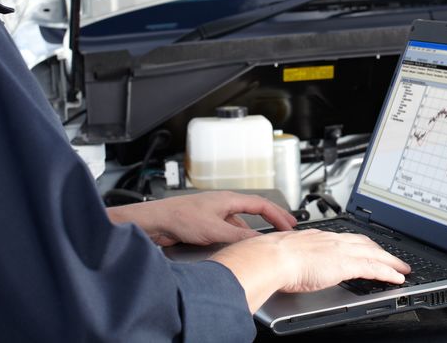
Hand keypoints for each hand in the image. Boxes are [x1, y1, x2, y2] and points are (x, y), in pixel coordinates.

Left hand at [106, 191, 296, 246]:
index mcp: (229, 199)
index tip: (290, 225)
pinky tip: (238, 246)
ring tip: (264, 241)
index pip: (262, 204)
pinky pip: (229, 228)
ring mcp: (215, 213)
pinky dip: (239, 236)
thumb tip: (258, 240)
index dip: (278, 214)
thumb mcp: (214, 230)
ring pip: (241, 221)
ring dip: (253, 230)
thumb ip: (238, 235)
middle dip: (272, 219)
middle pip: (254, 210)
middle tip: (286, 228)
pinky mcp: (206, 223)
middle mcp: (224, 204)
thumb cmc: (180, 218)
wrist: (156, 222)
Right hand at [210, 229, 410, 311]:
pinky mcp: (345, 264)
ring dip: (390, 261)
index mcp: (317, 237)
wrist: (272, 258)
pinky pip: (374, 268)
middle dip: (380, 250)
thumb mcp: (286, 252)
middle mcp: (331, 240)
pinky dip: (388, 272)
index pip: (345, 238)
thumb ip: (294, 256)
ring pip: (374, 253)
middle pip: (364, 242)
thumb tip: (289, 263)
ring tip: (401, 268)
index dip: (360, 243)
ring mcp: (340, 251)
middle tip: (392, 257)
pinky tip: (397, 277)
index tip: (367, 247)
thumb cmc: (271, 257)